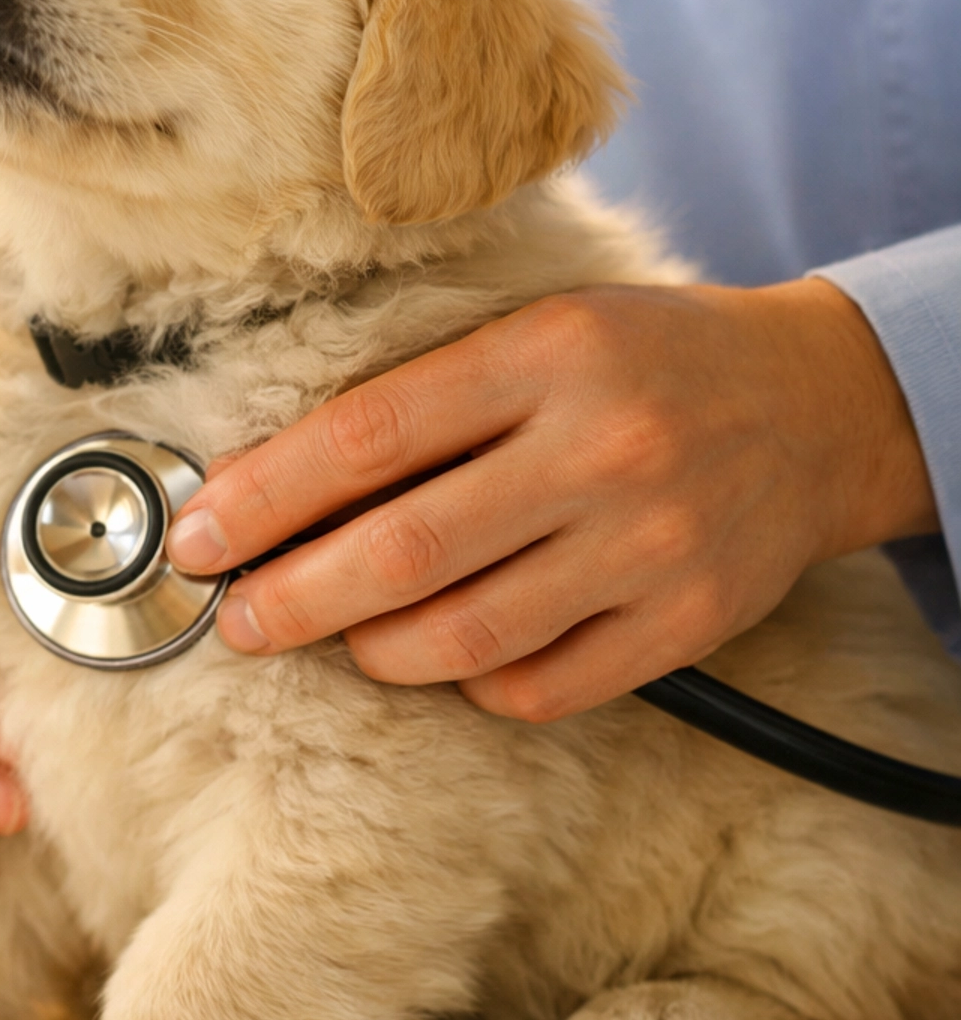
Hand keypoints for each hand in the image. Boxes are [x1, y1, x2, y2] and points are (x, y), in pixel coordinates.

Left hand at [164, 280, 937, 721]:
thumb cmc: (644, 361)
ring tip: (343, 637)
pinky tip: (453, 659)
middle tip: (238, 620)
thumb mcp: (540, 333)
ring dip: (376, 651)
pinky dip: (475, 686)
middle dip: (295, 598)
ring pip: (466, 637)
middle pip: (406, 550)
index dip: (268, 497)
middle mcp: (600, 448)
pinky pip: (543, 687)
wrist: (819, 404)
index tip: (200, 537)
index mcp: (546, 355)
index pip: (370, 435)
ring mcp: (650, 544)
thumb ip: (428, 397)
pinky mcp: (686, 624)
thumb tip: (278, 482)